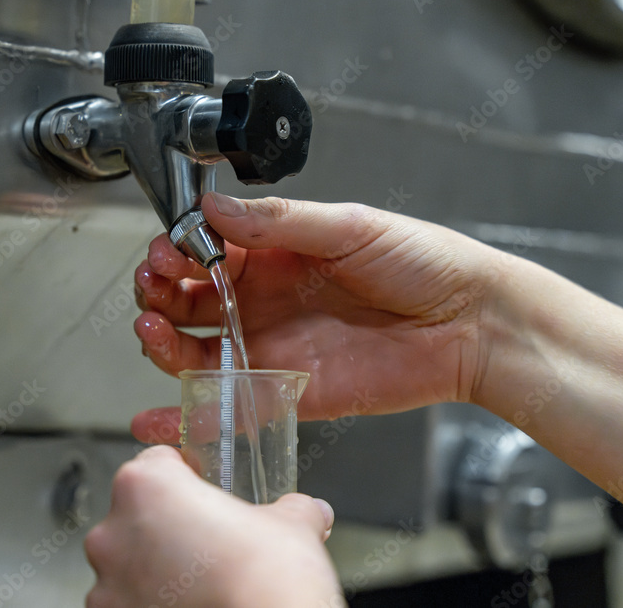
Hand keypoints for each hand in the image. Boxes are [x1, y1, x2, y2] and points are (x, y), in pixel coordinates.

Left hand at [84, 445, 340, 607]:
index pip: (156, 462)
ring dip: (155, 570)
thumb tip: (308, 512)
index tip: (202, 490)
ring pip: (128, 565)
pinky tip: (191, 606)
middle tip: (209, 544)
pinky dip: (151, 604)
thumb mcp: (293, 525)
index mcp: (147, 487)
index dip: (184, 475)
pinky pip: (128, 602)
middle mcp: (113, 532)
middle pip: (135, 515)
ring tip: (202, 584)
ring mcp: (106, 585)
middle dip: (167, 527)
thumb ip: (293, 509)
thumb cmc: (266, 579)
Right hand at [132, 193, 503, 441]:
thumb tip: (214, 206)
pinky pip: (229, 407)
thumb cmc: (424, 263)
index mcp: (277, 255)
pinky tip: (154, 415)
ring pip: (197, 352)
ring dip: (162, 342)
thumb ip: (278, 222)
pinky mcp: (287, 395)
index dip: (178, 250)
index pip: (206, 251)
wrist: (471, 324)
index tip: (167, 250)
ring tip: (151, 328)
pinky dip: (186, 416)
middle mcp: (267, 302)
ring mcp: (273, 350)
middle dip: (161, 292)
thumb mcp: (349, 227)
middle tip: (154, 286)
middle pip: (190, 301)